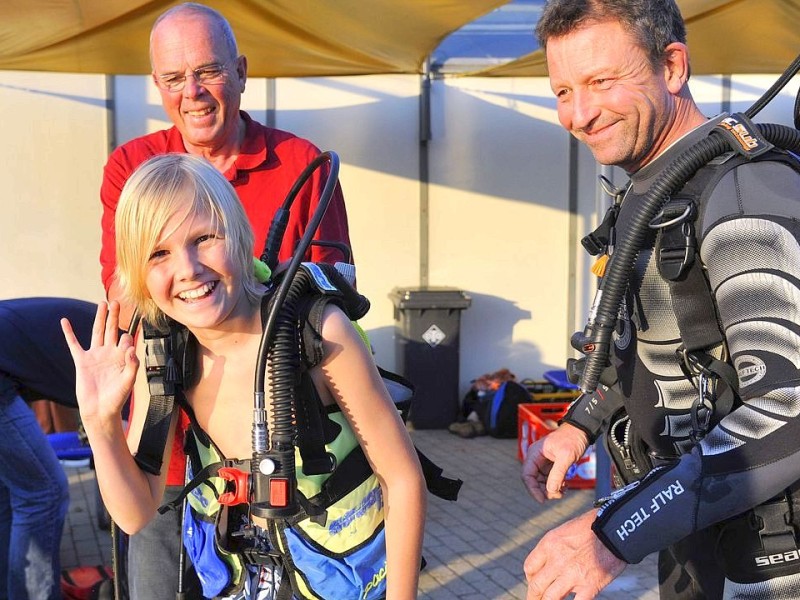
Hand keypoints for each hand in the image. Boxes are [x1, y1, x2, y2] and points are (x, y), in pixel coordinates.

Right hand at [61, 301, 138, 427]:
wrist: (100, 410)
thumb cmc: (117, 398)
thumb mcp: (128, 381)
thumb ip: (132, 364)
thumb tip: (130, 348)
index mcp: (122, 357)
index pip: (127, 339)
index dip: (129, 339)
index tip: (128, 346)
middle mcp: (109, 353)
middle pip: (112, 329)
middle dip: (114, 315)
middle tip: (116, 301)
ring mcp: (95, 356)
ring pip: (97, 332)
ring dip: (99, 317)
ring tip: (102, 303)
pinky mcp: (82, 361)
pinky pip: (74, 344)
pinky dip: (69, 333)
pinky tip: (65, 321)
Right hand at [521, 423, 587, 501]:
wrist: (582, 431)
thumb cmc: (572, 439)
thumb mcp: (566, 456)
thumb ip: (557, 474)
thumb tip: (550, 491)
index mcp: (534, 453)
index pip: (527, 475)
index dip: (533, 489)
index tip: (542, 500)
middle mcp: (536, 458)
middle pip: (534, 480)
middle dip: (544, 490)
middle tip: (558, 496)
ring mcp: (543, 462)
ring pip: (542, 481)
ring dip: (551, 489)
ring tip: (563, 492)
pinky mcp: (551, 465)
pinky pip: (550, 479)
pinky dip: (556, 485)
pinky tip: (565, 487)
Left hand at [524, 510, 625, 599]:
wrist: (615, 528)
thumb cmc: (592, 527)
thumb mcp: (564, 531)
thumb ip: (554, 549)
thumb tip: (549, 568)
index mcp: (549, 544)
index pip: (530, 567)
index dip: (530, 577)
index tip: (534, 582)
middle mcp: (557, 560)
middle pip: (536, 585)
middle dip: (533, 596)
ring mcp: (572, 574)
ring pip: (550, 598)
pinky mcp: (590, 586)